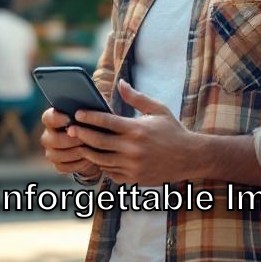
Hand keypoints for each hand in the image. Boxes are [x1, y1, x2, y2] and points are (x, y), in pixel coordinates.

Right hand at [40, 107, 100, 178]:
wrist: (98, 144)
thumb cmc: (95, 123)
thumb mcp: (94, 112)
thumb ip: (90, 105)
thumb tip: (94, 97)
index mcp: (53, 119)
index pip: (47, 117)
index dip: (56, 119)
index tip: (69, 118)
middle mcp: (48, 135)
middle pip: (50, 139)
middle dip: (68, 139)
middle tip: (84, 138)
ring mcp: (52, 151)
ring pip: (55, 154)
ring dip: (73, 152)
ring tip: (88, 149)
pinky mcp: (58, 165)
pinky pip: (62, 167)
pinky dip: (76, 164)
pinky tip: (88, 159)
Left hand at [69, 79, 194, 185]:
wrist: (190, 157)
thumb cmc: (172, 130)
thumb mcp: (158, 109)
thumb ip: (136, 97)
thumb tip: (120, 82)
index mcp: (137, 130)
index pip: (106, 122)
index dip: (89, 117)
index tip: (77, 113)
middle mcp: (133, 149)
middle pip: (98, 142)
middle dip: (81, 134)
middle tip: (69, 129)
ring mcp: (133, 166)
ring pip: (101, 160)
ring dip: (88, 152)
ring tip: (78, 143)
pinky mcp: (134, 179)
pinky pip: (111, 173)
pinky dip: (102, 165)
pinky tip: (96, 157)